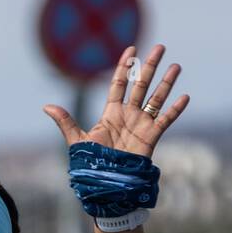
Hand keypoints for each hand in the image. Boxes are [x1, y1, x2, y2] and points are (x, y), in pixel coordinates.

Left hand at [43, 43, 189, 158]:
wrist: (108, 185)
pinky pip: (165, 120)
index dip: (124, 66)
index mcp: (111, 113)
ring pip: (156, 98)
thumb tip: (46, 106)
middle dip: (150, 66)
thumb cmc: (92, 165)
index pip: (119, 84)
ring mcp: (141, 125)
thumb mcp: (78, 141)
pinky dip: (175, 110)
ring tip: (177, 66)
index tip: (131, 48)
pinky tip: (185, 97)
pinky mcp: (151, 137)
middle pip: (141, 85)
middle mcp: (128, 116)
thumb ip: (66, 122)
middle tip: (160, 47)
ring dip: (166, 83)